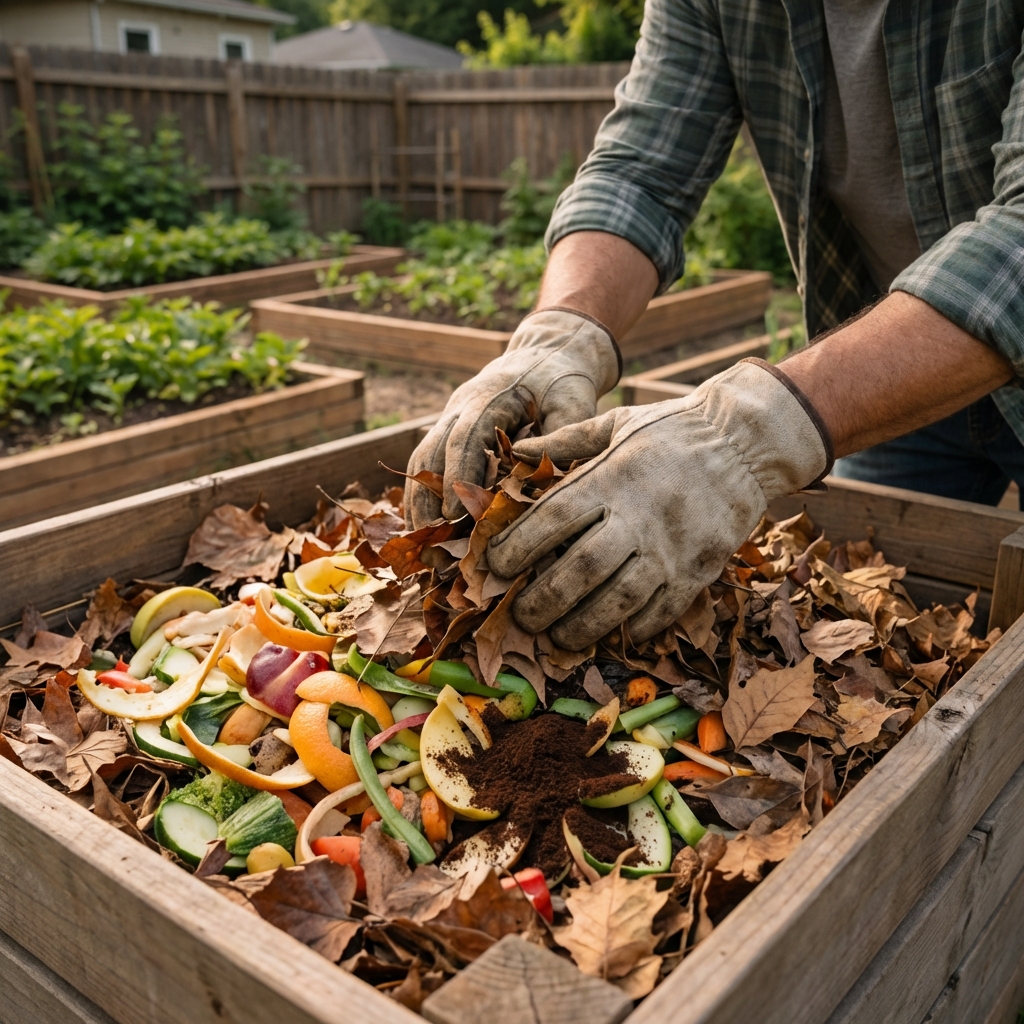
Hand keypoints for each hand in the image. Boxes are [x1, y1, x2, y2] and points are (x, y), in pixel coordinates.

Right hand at [404, 309, 619, 527]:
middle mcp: (461, 405)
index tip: (452, 514)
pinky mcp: (452, 429)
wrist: (548, 351)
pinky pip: (429, 461)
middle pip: (431, 450)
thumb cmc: (563, 379)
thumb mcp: (573, 401)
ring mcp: (452, 416)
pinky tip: (426, 524)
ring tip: (419, 537)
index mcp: (490, 397)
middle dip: (427, 495)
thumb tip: (550, 479)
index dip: (456, 477)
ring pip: (423, 457)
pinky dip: (423, 491)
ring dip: (418, 497)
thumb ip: (563, 436)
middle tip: (427, 536)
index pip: (464, 438)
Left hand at [487, 360, 831, 649]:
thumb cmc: (673, 429)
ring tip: (557, 638)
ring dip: (582, 626)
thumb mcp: (616, 423)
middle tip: (519, 617)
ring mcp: (671, 547)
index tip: (496, 568)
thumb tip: (515, 452)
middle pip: (580, 569)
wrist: (747, 441)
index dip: (517, 548)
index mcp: (611, 477)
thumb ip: (564, 441)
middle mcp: (638, 516)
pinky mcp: (699, 569)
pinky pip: (662, 611)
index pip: (551, 520)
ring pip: (619, 600)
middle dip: (542, 600)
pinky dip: (634, 628)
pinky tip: (612, 633)